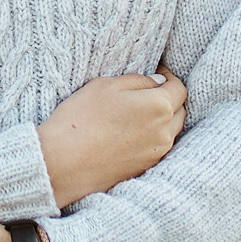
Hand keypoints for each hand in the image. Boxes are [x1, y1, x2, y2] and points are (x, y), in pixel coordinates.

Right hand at [37, 72, 187, 208]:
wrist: (61, 163)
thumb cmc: (81, 118)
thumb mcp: (106, 85)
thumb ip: (137, 81)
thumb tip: (157, 82)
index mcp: (159, 106)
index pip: (179, 88)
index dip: (168, 77)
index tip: (155, 73)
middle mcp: (164, 132)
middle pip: (179, 111)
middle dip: (169, 98)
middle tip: (148, 91)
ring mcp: (155, 153)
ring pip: (171, 131)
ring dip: (163, 119)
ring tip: (139, 112)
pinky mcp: (144, 168)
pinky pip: (158, 147)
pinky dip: (152, 137)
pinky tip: (131, 132)